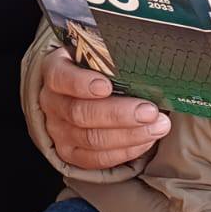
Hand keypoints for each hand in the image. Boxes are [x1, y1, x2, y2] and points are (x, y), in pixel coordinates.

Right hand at [40, 47, 170, 168]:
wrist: (77, 93)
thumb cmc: (94, 68)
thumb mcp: (97, 53)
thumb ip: (113, 54)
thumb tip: (146, 53)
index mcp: (55, 71)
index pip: (60, 78)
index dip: (81, 83)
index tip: (107, 86)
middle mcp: (52, 103)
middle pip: (81, 114)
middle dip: (118, 115)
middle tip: (149, 111)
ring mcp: (59, 131)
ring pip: (92, 139)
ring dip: (129, 135)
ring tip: (157, 126)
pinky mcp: (71, 152)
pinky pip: (97, 158)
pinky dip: (125, 151)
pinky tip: (146, 140)